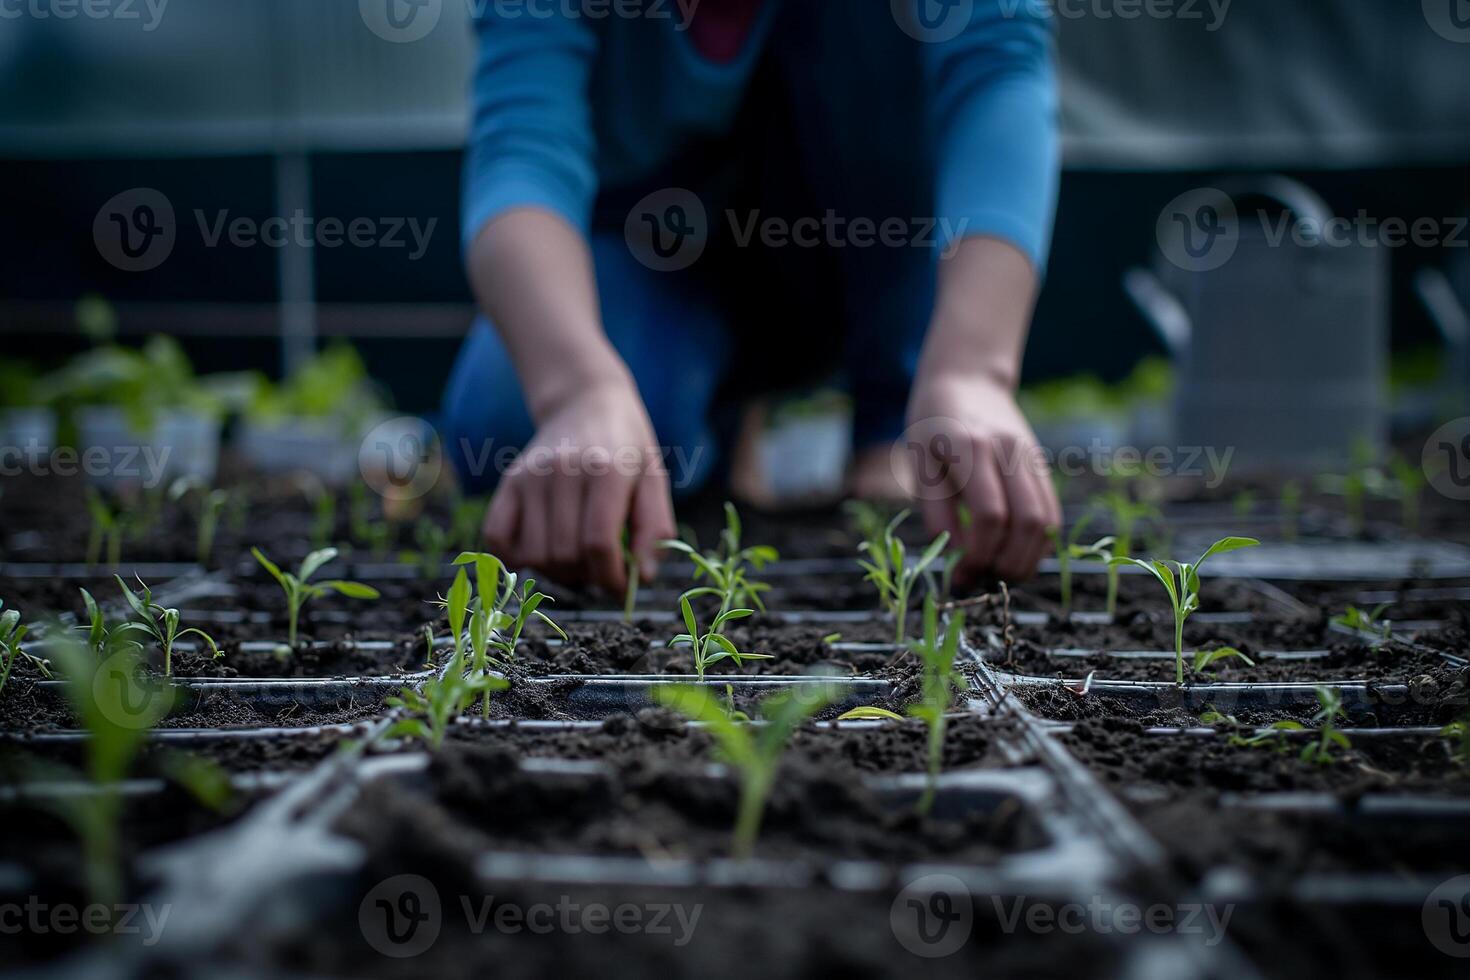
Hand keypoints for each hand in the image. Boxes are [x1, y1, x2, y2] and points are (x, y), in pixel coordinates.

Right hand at [483, 377, 674, 593]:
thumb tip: (644, 577)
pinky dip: (515, 557)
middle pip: (566, 554)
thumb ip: (655, 529)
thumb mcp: (654, 480)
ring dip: (557, 570)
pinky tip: (541, 550)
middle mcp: (562, 472)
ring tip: (577, 555)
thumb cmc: (627, 447)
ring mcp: (531, 476)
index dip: (612, 578)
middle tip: (602, 565)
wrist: (585, 403)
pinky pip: (496, 538)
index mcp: (607, 470)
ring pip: (534, 554)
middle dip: (588, 575)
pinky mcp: (510, 481)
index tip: (622, 585)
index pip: (599, 544)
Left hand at [903, 369, 1058, 582]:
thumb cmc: (932, 426)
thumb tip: (958, 558)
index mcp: (971, 447)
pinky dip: (1038, 544)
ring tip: (998, 573)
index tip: (960, 575)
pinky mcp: (1042, 466)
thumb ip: (937, 512)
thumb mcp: (919, 464)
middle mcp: (1009, 451)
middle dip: (1007, 562)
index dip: (978, 554)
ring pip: (1047, 521)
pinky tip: (1013, 555)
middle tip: (981, 579)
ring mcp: (1031, 457)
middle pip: (1027, 521)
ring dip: (1026, 559)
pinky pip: (1052, 513)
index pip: (989, 514)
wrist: (967, 381)